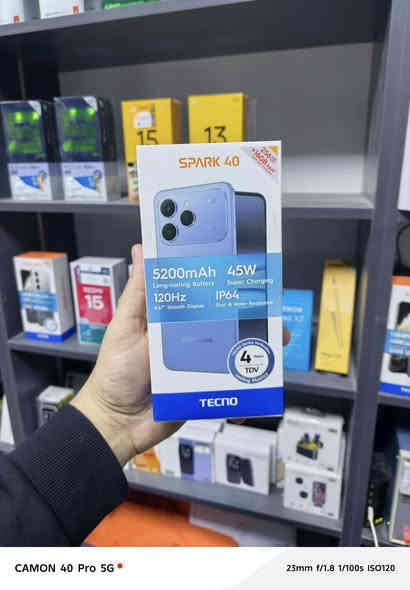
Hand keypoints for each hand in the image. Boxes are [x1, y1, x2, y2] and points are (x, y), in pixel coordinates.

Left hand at [71, 244, 289, 464]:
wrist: (118, 425)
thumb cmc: (115, 373)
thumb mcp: (124, 328)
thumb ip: (137, 293)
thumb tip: (141, 249)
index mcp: (171, 318)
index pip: (200, 293)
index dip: (220, 280)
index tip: (244, 266)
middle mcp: (189, 338)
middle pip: (225, 322)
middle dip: (251, 314)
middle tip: (271, 307)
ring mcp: (200, 365)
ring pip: (234, 352)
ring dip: (256, 348)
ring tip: (275, 341)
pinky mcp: (206, 389)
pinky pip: (232, 385)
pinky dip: (247, 387)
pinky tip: (259, 385)